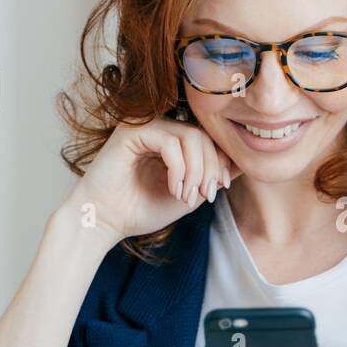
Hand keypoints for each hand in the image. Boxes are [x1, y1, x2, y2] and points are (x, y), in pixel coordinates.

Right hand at [63, 117, 241, 242]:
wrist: (103, 221)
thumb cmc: (140, 210)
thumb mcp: (188, 194)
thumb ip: (211, 178)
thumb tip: (243, 163)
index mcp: (172, 139)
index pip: (209, 139)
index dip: (221, 163)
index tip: (219, 190)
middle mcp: (159, 127)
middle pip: (204, 136)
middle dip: (211, 169)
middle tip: (205, 196)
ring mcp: (144, 126)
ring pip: (191, 136)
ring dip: (196, 171)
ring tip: (187, 196)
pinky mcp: (131, 131)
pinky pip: (170, 142)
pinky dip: (179, 169)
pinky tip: (174, 189)